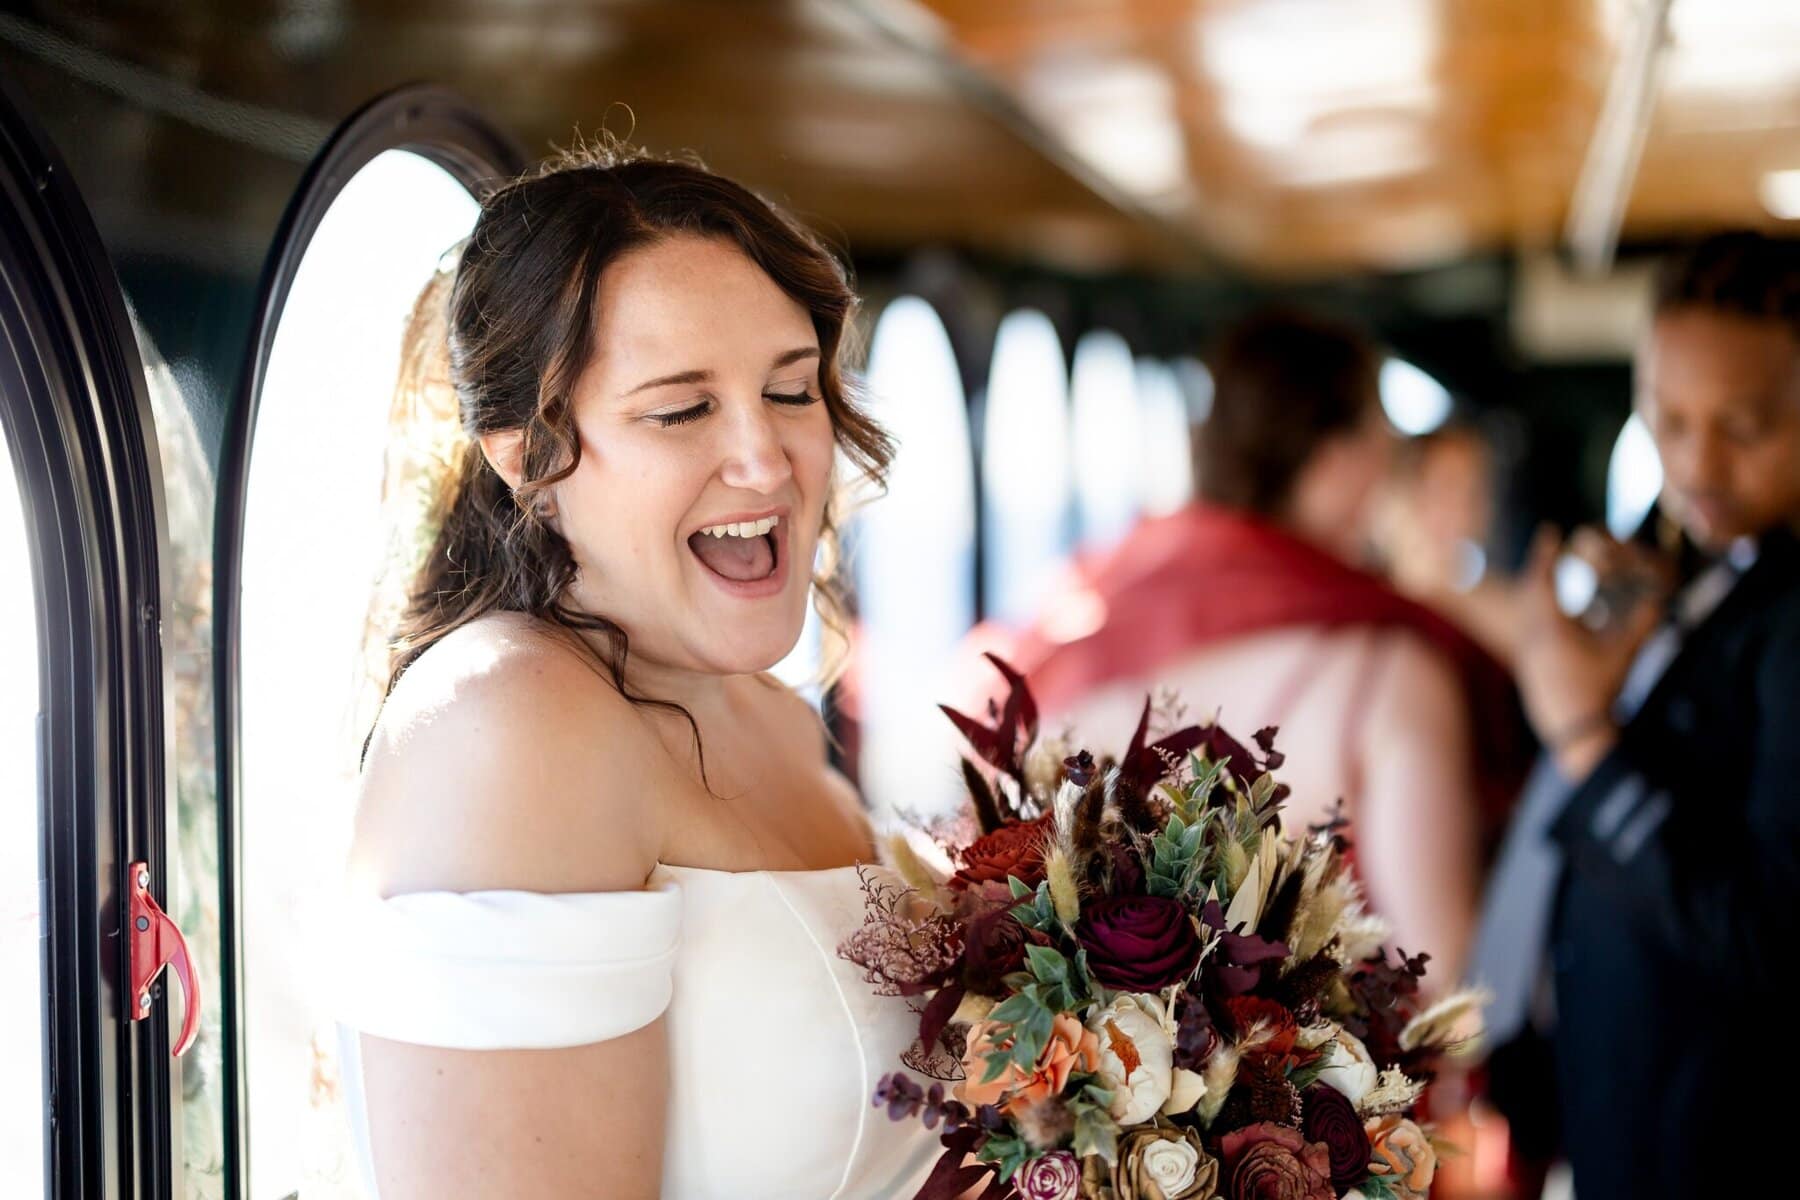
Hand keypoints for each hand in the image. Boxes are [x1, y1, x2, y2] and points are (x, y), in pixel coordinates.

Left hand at [1516, 526, 1666, 778]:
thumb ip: (1643, 624)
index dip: (1545, 554)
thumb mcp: (1624, 654)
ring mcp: (1528, 657)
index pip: (1543, 580)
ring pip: (1530, 616)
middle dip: (1542, 571)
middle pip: (1532, 594)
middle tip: (1550, 553)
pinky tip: (1559, 622)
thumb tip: (1663, 599)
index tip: (1550, 531)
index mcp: (1549, 627)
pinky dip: (1544, 620)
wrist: (1577, 733)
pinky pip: (1533, 634)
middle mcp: (1532, 638)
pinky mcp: (1530, 672)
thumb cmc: (1601, 690)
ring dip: (1542, 597)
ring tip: (1554, 581)